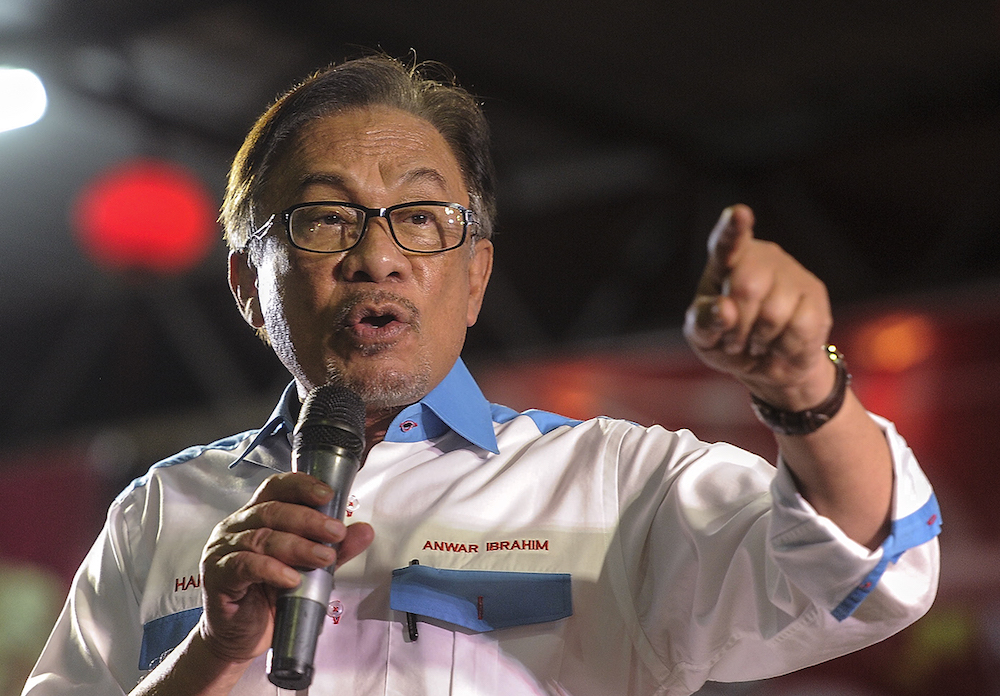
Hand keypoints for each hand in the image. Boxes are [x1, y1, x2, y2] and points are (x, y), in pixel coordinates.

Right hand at [197, 472, 373, 663]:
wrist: (241, 637)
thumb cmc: (270, 597)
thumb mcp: (308, 570)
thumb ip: (334, 549)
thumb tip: (365, 531)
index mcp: (257, 516)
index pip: (277, 488)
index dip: (302, 486)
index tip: (328, 494)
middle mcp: (237, 527)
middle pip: (273, 511)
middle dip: (309, 520)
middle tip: (336, 532)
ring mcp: (223, 549)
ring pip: (262, 538)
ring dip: (298, 546)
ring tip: (324, 558)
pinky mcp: (217, 575)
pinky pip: (245, 565)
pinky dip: (271, 569)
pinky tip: (292, 579)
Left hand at [684, 205, 834, 410]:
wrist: (768, 364)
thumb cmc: (726, 341)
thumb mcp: (704, 337)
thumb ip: (704, 322)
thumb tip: (723, 309)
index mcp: (725, 261)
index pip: (727, 242)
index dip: (733, 229)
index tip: (739, 214)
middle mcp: (761, 257)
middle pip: (747, 287)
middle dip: (737, 325)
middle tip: (734, 340)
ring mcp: (791, 272)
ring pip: (774, 312)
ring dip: (760, 340)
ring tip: (757, 342)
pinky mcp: (815, 294)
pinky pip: (800, 327)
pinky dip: (784, 348)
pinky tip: (780, 345)